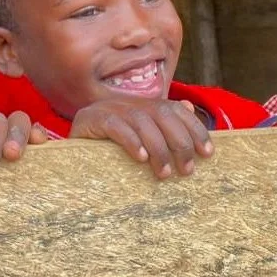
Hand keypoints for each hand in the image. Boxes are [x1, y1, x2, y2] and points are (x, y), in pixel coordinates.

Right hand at [68, 98, 212, 179]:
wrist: (68, 154)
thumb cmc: (109, 152)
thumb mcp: (140, 142)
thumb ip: (163, 127)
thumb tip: (189, 108)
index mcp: (142, 105)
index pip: (175, 109)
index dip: (194, 128)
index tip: (208, 153)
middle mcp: (127, 102)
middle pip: (162, 113)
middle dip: (180, 141)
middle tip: (187, 170)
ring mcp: (107, 107)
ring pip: (141, 121)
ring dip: (158, 148)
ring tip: (165, 173)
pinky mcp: (89, 118)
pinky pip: (114, 126)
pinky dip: (131, 141)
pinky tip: (140, 159)